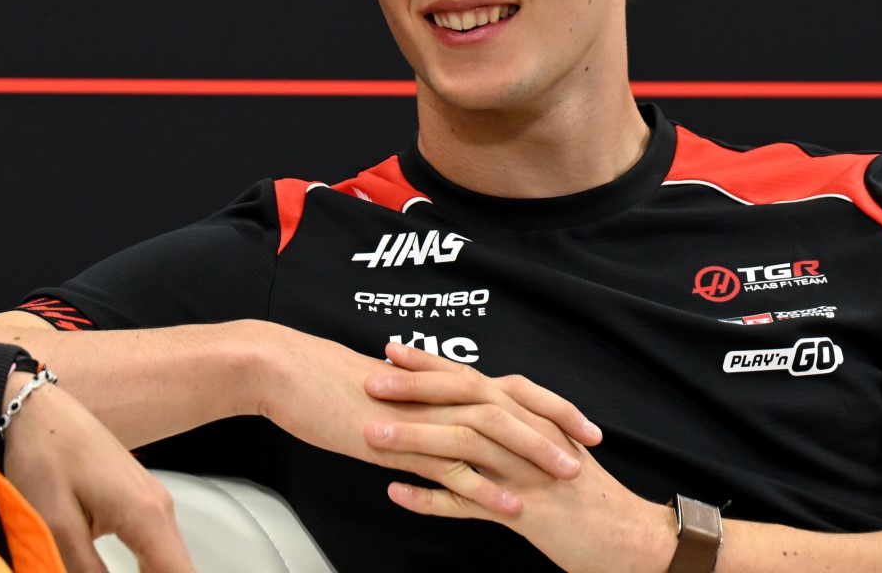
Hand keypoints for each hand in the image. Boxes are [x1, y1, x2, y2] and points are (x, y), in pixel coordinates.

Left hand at [1, 374, 194, 572]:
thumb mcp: (57, 525)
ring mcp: (152, 503)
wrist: (36, 409)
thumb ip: (84, 572)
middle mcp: (159, 509)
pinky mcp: (138, 502)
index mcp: (146, 515)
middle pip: (179, 572)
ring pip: (168, 564)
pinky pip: (155, 550)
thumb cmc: (46, 453)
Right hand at [250, 326, 596, 512]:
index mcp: (438, 382)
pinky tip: (510, 508)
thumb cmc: (328, 384)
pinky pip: (451, 469)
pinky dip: (485, 489)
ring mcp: (421, 418)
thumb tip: (440, 423)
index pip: (507, 389)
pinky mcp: (399, 442)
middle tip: (592, 449)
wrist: (289, 373)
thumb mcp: (386, 396)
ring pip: (491, 434)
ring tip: (566, 478)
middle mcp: (438, 394)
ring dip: (532, 455)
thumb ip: (419, 408)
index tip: (582, 425)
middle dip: (556, 427)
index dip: (547, 405)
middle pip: (511, 406)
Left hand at [362, 342, 668, 572]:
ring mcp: (523, 472)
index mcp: (529, 415)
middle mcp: (525, 435)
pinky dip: (430, 498)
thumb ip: (513, 424)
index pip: (473, 378)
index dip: (430, 364)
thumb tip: (471, 409)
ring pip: (462, 446)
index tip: (392, 350)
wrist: (629, 536)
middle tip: (372, 381)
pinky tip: (396, 493)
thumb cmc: (584, 492)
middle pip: (464, 400)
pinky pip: (469, 503)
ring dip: (413, 439)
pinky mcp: (524, 511)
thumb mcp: (549, 446)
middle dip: (415, 389)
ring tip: (371, 435)